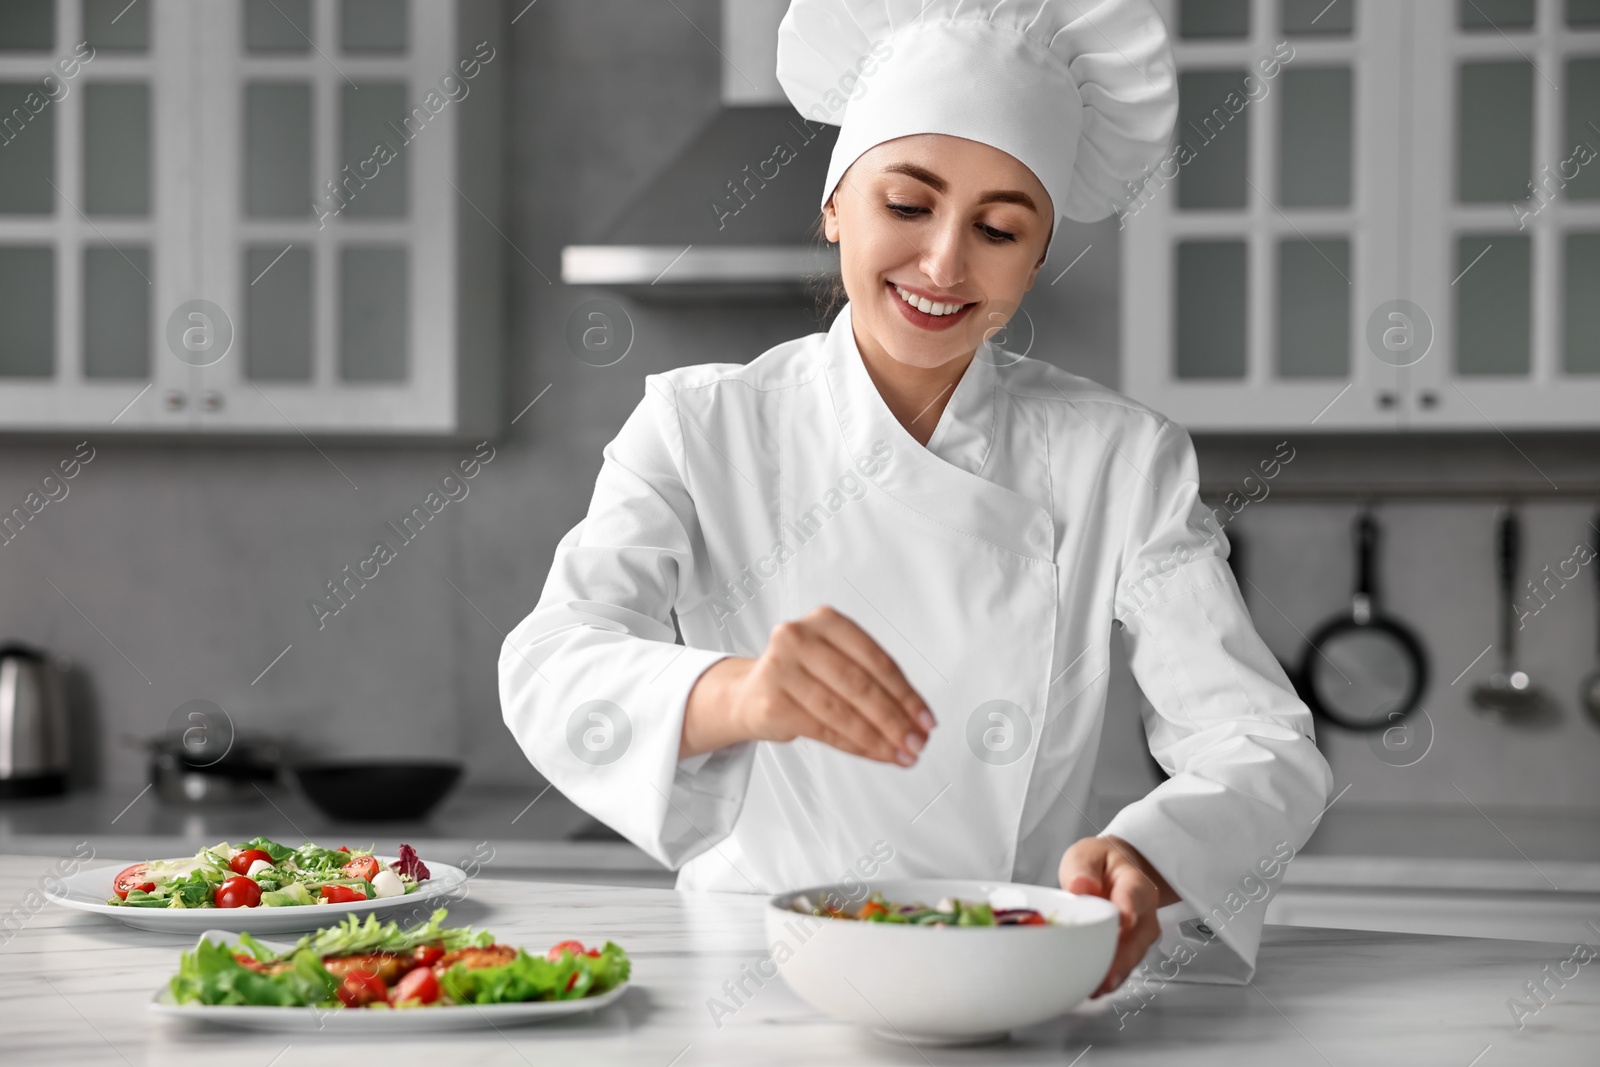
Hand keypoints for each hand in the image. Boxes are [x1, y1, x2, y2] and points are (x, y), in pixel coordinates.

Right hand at [681, 605, 933, 763]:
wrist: (750, 693)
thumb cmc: (803, 676)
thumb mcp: (838, 663)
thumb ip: (875, 683)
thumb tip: (917, 720)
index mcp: (826, 621)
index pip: (876, 660)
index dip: (906, 694)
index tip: (926, 720)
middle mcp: (799, 638)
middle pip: (860, 685)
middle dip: (895, 719)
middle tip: (916, 742)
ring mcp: (781, 669)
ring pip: (842, 711)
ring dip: (878, 738)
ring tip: (899, 753)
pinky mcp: (771, 702)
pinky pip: (823, 729)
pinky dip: (855, 745)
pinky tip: (873, 753)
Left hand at [1058, 834, 1179, 996]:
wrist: (1115, 872)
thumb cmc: (1099, 865)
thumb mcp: (1086, 856)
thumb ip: (1082, 870)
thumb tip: (1081, 887)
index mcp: (1134, 882)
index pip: (1134, 895)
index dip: (1130, 907)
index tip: (1124, 919)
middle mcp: (1144, 910)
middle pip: (1138, 935)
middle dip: (1123, 956)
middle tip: (1107, 973)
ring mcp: (1140, 933)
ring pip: (1134, 955)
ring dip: (1117, 973)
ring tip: (1098, 988)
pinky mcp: (1130, 949)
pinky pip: (1124, 965)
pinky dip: (1111, 978)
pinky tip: (1095, 989)